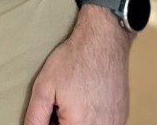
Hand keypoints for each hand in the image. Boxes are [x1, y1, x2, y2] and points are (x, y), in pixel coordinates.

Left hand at [23, 3, 133, 124]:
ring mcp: (114, 123)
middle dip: (64, 122)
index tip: (52, 110)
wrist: (104, 40)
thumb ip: (35, 118)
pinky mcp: (122, 116)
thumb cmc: (75, 59)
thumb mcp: (44, 88)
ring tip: (75, 100)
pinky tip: (88, 100)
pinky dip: (93, 119)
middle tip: (60, 104)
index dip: (51, 123)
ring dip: (78, 121)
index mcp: (79, 124)